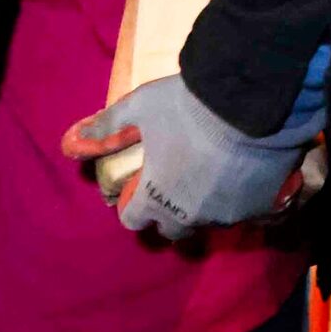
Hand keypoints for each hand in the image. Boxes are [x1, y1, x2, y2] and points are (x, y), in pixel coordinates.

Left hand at [62, 71, 323, 239]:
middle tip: (174, 182)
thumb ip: (106, 127)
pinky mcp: (260, 208)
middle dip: (168, 212)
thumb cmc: (189, 106)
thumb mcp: (139, 107)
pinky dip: (238, 200)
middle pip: (172, 230)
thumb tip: (70, 142)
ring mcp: (227, 215)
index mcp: (155, 197)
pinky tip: (242, 176)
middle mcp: (190, 215)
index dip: (132, 204)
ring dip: (203, 206)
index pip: (133, 220)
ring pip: (208, 222)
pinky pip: (243, 213)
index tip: (138, 186)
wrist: (255, 101)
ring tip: (210, 175)